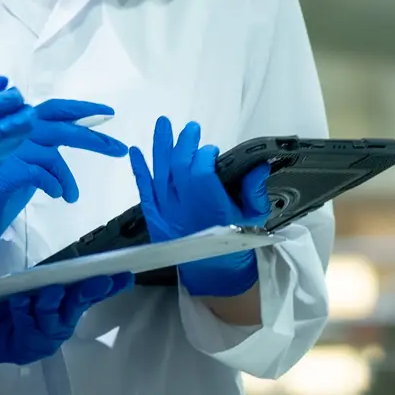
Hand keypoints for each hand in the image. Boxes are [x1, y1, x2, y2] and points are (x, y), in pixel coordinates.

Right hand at [0, 100, 128, 270]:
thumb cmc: (1, 189)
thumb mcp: (30, 163)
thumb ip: (48, 147)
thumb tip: (84, 135)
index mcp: (19, 125)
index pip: (54, 109)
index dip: (81, 109)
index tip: (108, 113)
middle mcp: (12, 132)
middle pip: (60, 128)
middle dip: (93, 140)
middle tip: (119, 150)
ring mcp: (5, 150)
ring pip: (51, 155)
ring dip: (67, 179)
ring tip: (71, 196)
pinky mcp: (3, 171)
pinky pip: (40, 173)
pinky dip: (54, 185)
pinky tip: (57, 195)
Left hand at [0, 274, 132, 365]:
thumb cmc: (25, 311)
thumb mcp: (44, 294)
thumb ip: (60, 282)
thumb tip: (77, 263)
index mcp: (71, 308)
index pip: (94, 294)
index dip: (111, 286)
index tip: (125, 276)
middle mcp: (63, 321)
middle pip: (77, 303)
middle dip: (88, 291)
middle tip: (100, 281)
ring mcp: (46, 333)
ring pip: (50, 313)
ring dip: (50, 299)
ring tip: (51, 290)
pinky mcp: (27, 341)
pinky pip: (24, 320)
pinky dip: (22, 308)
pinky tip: (20, 300)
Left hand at [128, 116, 270, 298]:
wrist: (215, 269)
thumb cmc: (236, 240)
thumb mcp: (254, 217)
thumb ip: (255, 190)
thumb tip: (258, 165)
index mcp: (212, 209)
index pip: (202, 174)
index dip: (205, 156)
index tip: (212, 150)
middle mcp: (186, 209)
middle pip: (179, 168)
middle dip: (184, 144)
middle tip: (192, 129)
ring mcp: (167, 213)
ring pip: (160, 174)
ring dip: (161, 147)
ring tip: (163, 125)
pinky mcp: (155, 217)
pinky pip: (144, 190)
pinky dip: (139, 170)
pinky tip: (135, 152)